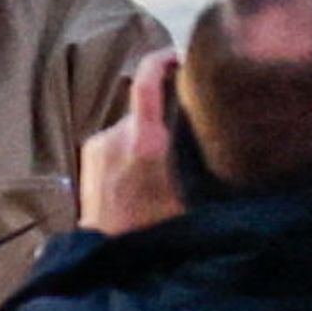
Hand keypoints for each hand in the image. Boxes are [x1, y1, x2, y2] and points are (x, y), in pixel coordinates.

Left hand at [78, 48, 184, 235]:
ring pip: (131, 125)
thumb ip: (198, 161)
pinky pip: (115, 139)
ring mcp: (99, 144)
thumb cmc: (156, 230)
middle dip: (164, 115)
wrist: (110, 253)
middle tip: (183, 135)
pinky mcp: (88, 154)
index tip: (178, 57)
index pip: (147, 82)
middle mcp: (117, 136)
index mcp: (145, 142)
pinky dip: (128, 148)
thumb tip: (222, 141)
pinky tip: (136, 175)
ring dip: (145, 136)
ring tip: (158, 167)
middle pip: (145, 106)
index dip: (161, 61)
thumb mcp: (191, 195)